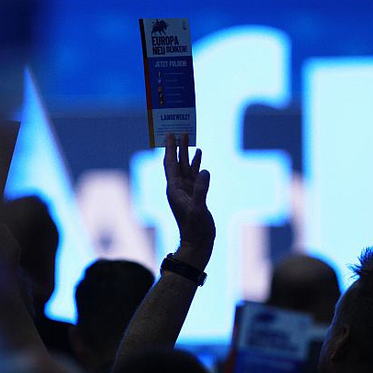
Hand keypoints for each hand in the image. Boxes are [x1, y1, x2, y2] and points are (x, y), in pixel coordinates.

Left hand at [164, 133, 214, 270]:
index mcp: (174, 190)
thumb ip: (201, 190)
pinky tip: (199, 156)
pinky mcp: (195, 194)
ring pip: (185, 167)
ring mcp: (186, 191)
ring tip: (189, 137)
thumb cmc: (196, 229)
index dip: (169, 149)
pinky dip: (196, 164)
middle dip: (177, 146)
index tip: (169, 134)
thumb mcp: (198, 209)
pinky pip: (194, 175)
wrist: (198, 242)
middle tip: (179, 130)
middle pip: (176, 162)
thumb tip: (204, 170)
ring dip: (186, 153)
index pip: (170, 164)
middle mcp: (178, 188)